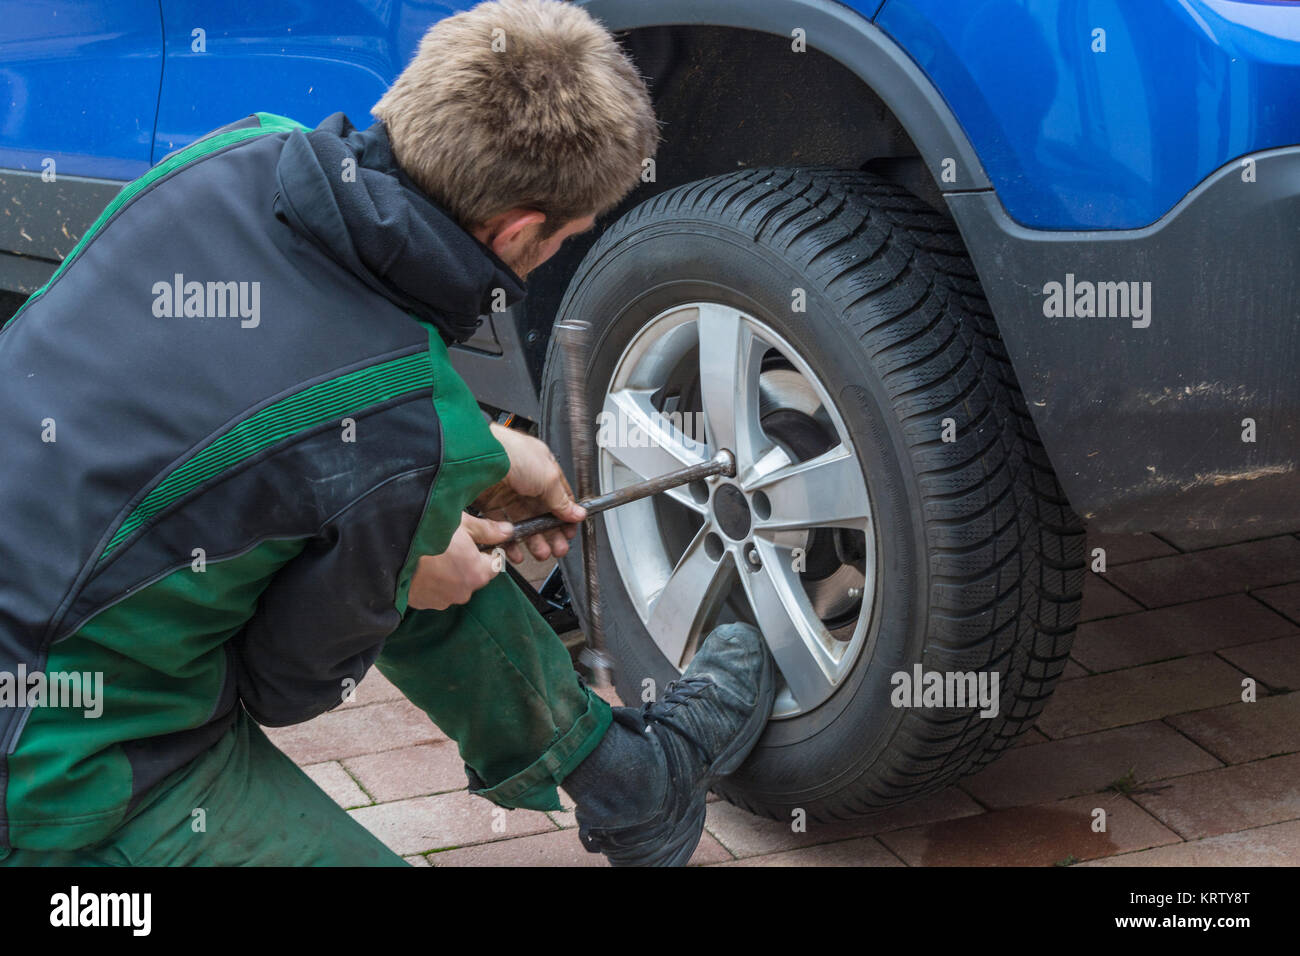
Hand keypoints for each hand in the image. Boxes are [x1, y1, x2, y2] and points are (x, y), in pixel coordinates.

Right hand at [408, 513, 513, 609]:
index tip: (475, 540)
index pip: (494, 564)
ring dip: (447, 572)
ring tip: (430, 554)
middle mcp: (463, 592)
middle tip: (449, 543)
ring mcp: (442, 600)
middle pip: (473, 575)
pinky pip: (434, 592)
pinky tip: (419, 566)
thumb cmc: (426, 532)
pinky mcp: (423, 604)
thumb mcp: (461, 523)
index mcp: (477, 573)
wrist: (387, 549)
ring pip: (453, 584)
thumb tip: (508, 531)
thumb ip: (487, 530)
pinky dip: (431, 581)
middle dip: (466, 561)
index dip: (487, 550)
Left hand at [474, 422, 586, 561]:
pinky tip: (518, 550)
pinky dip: (511, 541)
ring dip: (534, 540)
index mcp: (543, 469)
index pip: (559, 497)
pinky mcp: (489, 504)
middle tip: (558, 548)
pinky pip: (502, 527)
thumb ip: (562, 500)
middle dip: (551, 534)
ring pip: (524, 523)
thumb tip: (577, 513)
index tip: (569, 533)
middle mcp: (525, 481)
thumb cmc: (513, 455)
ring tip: (541, 553)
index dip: (565, 517)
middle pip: (542, 514)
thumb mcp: (548, 477)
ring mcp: (507, 493)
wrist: (480, 457)